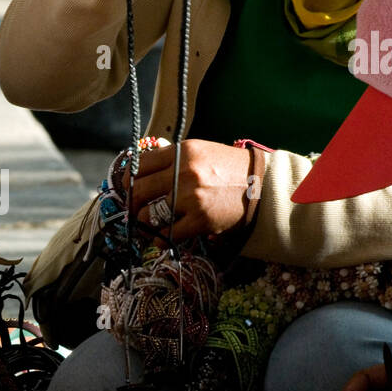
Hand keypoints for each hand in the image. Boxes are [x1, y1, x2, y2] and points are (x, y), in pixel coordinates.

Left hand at [126, 138, 258, 239]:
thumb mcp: (200, 152)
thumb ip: (172, 158)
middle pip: (138, 191)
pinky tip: (161, 236)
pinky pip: (166, 234)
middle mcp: (184, 172)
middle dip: (131, 204)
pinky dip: (159, 238)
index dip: (128, 179)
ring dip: (144, 223)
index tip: (130, 188)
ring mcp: (191, 198)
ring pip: (147, 215)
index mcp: (182, 152)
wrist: (262, 185)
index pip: (139, 165)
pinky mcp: (200, 220)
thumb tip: (140, 166)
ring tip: (148, 224)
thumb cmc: (228, 169)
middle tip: (134, 209)